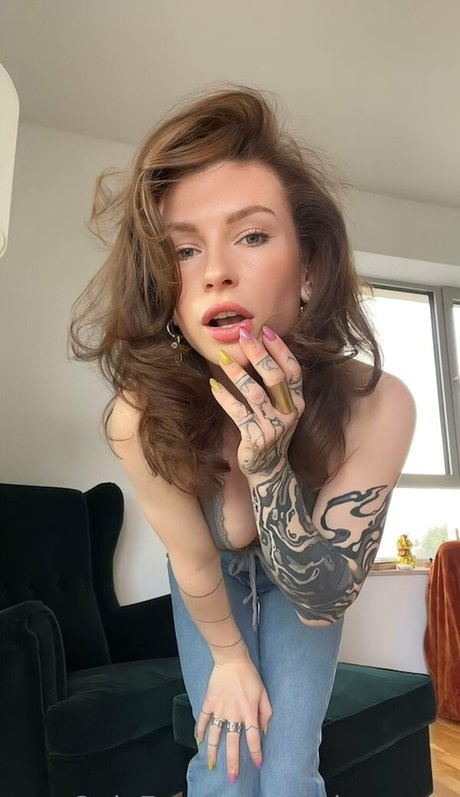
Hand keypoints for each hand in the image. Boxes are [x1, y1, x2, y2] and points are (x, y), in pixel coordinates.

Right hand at [195, 655, 271, 781]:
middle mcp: (234, 714)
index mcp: (249, 712)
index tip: (258, 765)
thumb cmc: (250, 676)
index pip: (254, 738)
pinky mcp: (209, 702)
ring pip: (215, 735)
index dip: (256, 753)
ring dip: (214, 752)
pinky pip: (203, 719)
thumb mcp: (263, 692)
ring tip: (212, 766)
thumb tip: (265, 730)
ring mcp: (220, 709)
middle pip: (233, 743)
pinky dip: (200, 731)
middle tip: (232, 778)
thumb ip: (266, 712)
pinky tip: (199, 742)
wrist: (231, 660)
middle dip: (233, 762)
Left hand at [210, 325, 304, 475]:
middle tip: (243, 335)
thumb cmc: (270, 431)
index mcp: (297, 401)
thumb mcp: (278, 407)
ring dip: (237, 372)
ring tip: (222, 357)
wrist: (268, 468)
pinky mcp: (256, 438)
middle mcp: (290, 412)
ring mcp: (274, 426)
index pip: (293, 369)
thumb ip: (272, 385)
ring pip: (254, 393)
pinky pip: (238, 412)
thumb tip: (256, 349)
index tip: (266, 330)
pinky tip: (213, 385)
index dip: (281, 349)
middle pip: (275, 377)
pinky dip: (224, 397)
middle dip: (258, 353)